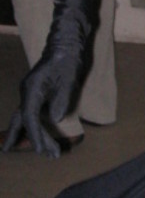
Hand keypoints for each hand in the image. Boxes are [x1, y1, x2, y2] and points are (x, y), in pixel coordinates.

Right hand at [2, 41, 83, 156]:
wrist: (67, 42)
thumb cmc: (69, 59)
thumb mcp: (69, 79)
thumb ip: (61, 99)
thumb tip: (55, 118)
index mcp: (32, 88)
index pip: (30, 117)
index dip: (36, 135)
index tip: (43, 149)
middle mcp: (27, 91)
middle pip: (23, 120)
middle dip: (31, 139)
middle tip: (46, 155)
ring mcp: (30, 91)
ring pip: (25, 117)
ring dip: (32, 134)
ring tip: (40, 151)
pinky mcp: (36, 91)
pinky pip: (31, 112)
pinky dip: (33, 125)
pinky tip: (36, 135)